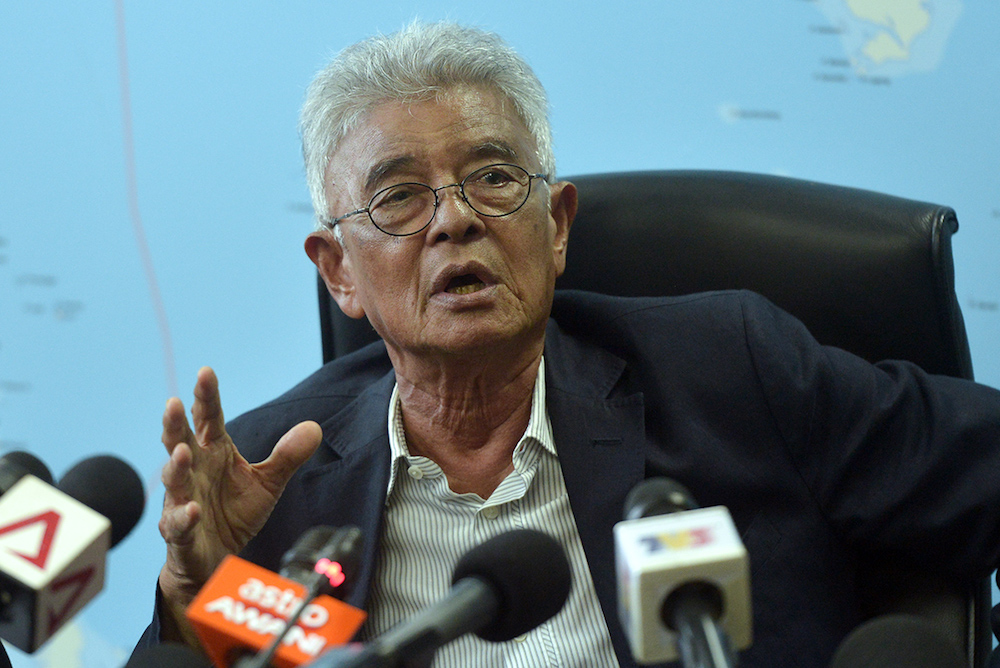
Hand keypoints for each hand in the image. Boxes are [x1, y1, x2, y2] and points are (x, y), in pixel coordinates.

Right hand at [156, 366, 321, 643]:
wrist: (216, 560)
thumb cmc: (233, 514)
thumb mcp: (266, 483)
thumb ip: (286, 456)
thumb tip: (314, 427)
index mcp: (213, 454)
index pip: (209, 420)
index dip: (206, 397)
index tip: (206, 373)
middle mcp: (194, 472)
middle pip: (180, 443)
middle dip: (175, 425)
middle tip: (173, 404)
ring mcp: (182, 501)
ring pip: (174, 479)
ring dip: (177, 466)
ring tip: (183, 452)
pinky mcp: (180, 533)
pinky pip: (179, 523)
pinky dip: (184, 516)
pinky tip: (192, 509)